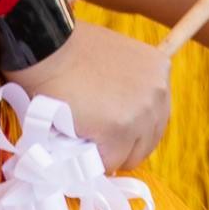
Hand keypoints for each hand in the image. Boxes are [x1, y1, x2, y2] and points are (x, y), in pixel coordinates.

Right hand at [15, 23, 170, 173]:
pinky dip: (92, 160)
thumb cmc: (72, 48)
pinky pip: (109, 162)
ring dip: (109, 153)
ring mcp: (141, 112)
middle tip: (97, 140)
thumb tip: (122, 114)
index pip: (157, 115)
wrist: (49, 48)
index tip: (113, 129)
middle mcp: (159, 90)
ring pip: (131, 155)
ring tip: (85, 139)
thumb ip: (129, 84)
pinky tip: (78, 143)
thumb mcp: (116, 57)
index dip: (134, 127)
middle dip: (124, 144)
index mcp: (160, 69)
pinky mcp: (119, 131)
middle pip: (149, 138)